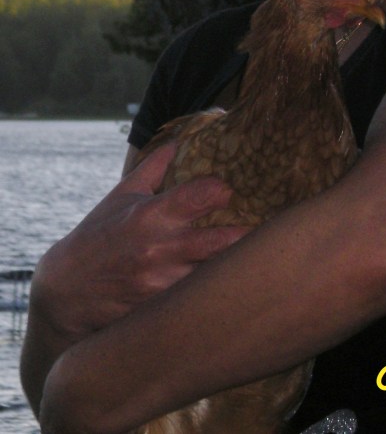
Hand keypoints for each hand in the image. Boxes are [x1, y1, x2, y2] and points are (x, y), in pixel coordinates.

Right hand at [31, 143, 247, 340]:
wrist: (65, 293)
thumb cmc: (96, 237)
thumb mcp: (120, 197)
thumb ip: (152, 169)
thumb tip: (175, 142)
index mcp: (151, 215)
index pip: (199, 195)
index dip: (220, 189)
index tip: (227, 190)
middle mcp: (160, 249)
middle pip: (220, 241)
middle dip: (243, 234)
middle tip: (254, 227)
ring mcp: (163, 283)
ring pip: (215, 274)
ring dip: (233, 264)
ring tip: (250, 255)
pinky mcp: (162, 309)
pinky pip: (198, 298)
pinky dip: (213, 289)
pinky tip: (226, 282)